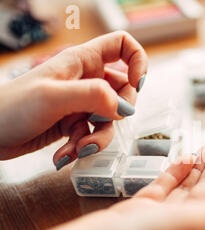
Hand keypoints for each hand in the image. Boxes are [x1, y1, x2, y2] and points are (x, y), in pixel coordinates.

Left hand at [0, 31, 147, 169]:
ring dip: (98, 138)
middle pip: (123, 89)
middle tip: (100, 122)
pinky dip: (83, 147)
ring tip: (78, 147)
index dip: (137, 61)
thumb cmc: (10, 108)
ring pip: (110, 118)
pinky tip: (64, 155)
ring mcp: (81, 103)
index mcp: (82, 61)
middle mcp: (85, 80)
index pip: (122, 45)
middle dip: (118, 111)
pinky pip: (93, 135)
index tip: (136, 84)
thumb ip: (93, 96)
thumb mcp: (53, 96)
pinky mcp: (74, 124)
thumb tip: (124, 107)